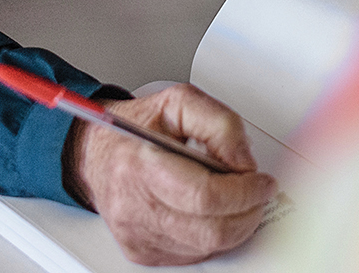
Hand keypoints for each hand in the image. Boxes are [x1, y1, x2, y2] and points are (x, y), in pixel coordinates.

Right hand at [64, 83, 277, 265]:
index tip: (262, 183)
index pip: (204, 196)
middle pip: (210, 230)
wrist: (96, 153)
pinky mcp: (141, 251)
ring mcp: (138, 234)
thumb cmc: (136, 127)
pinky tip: (214, 213)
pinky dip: (213, 236)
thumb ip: (220, 124)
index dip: (244, 192)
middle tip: (259, 194)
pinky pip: (192, 254)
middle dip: (248, 213)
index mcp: (143, 165)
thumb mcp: (179, 102)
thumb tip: (244, 161)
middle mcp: (136, 206)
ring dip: (236, 226)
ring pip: (205, 247)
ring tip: (239, 201)